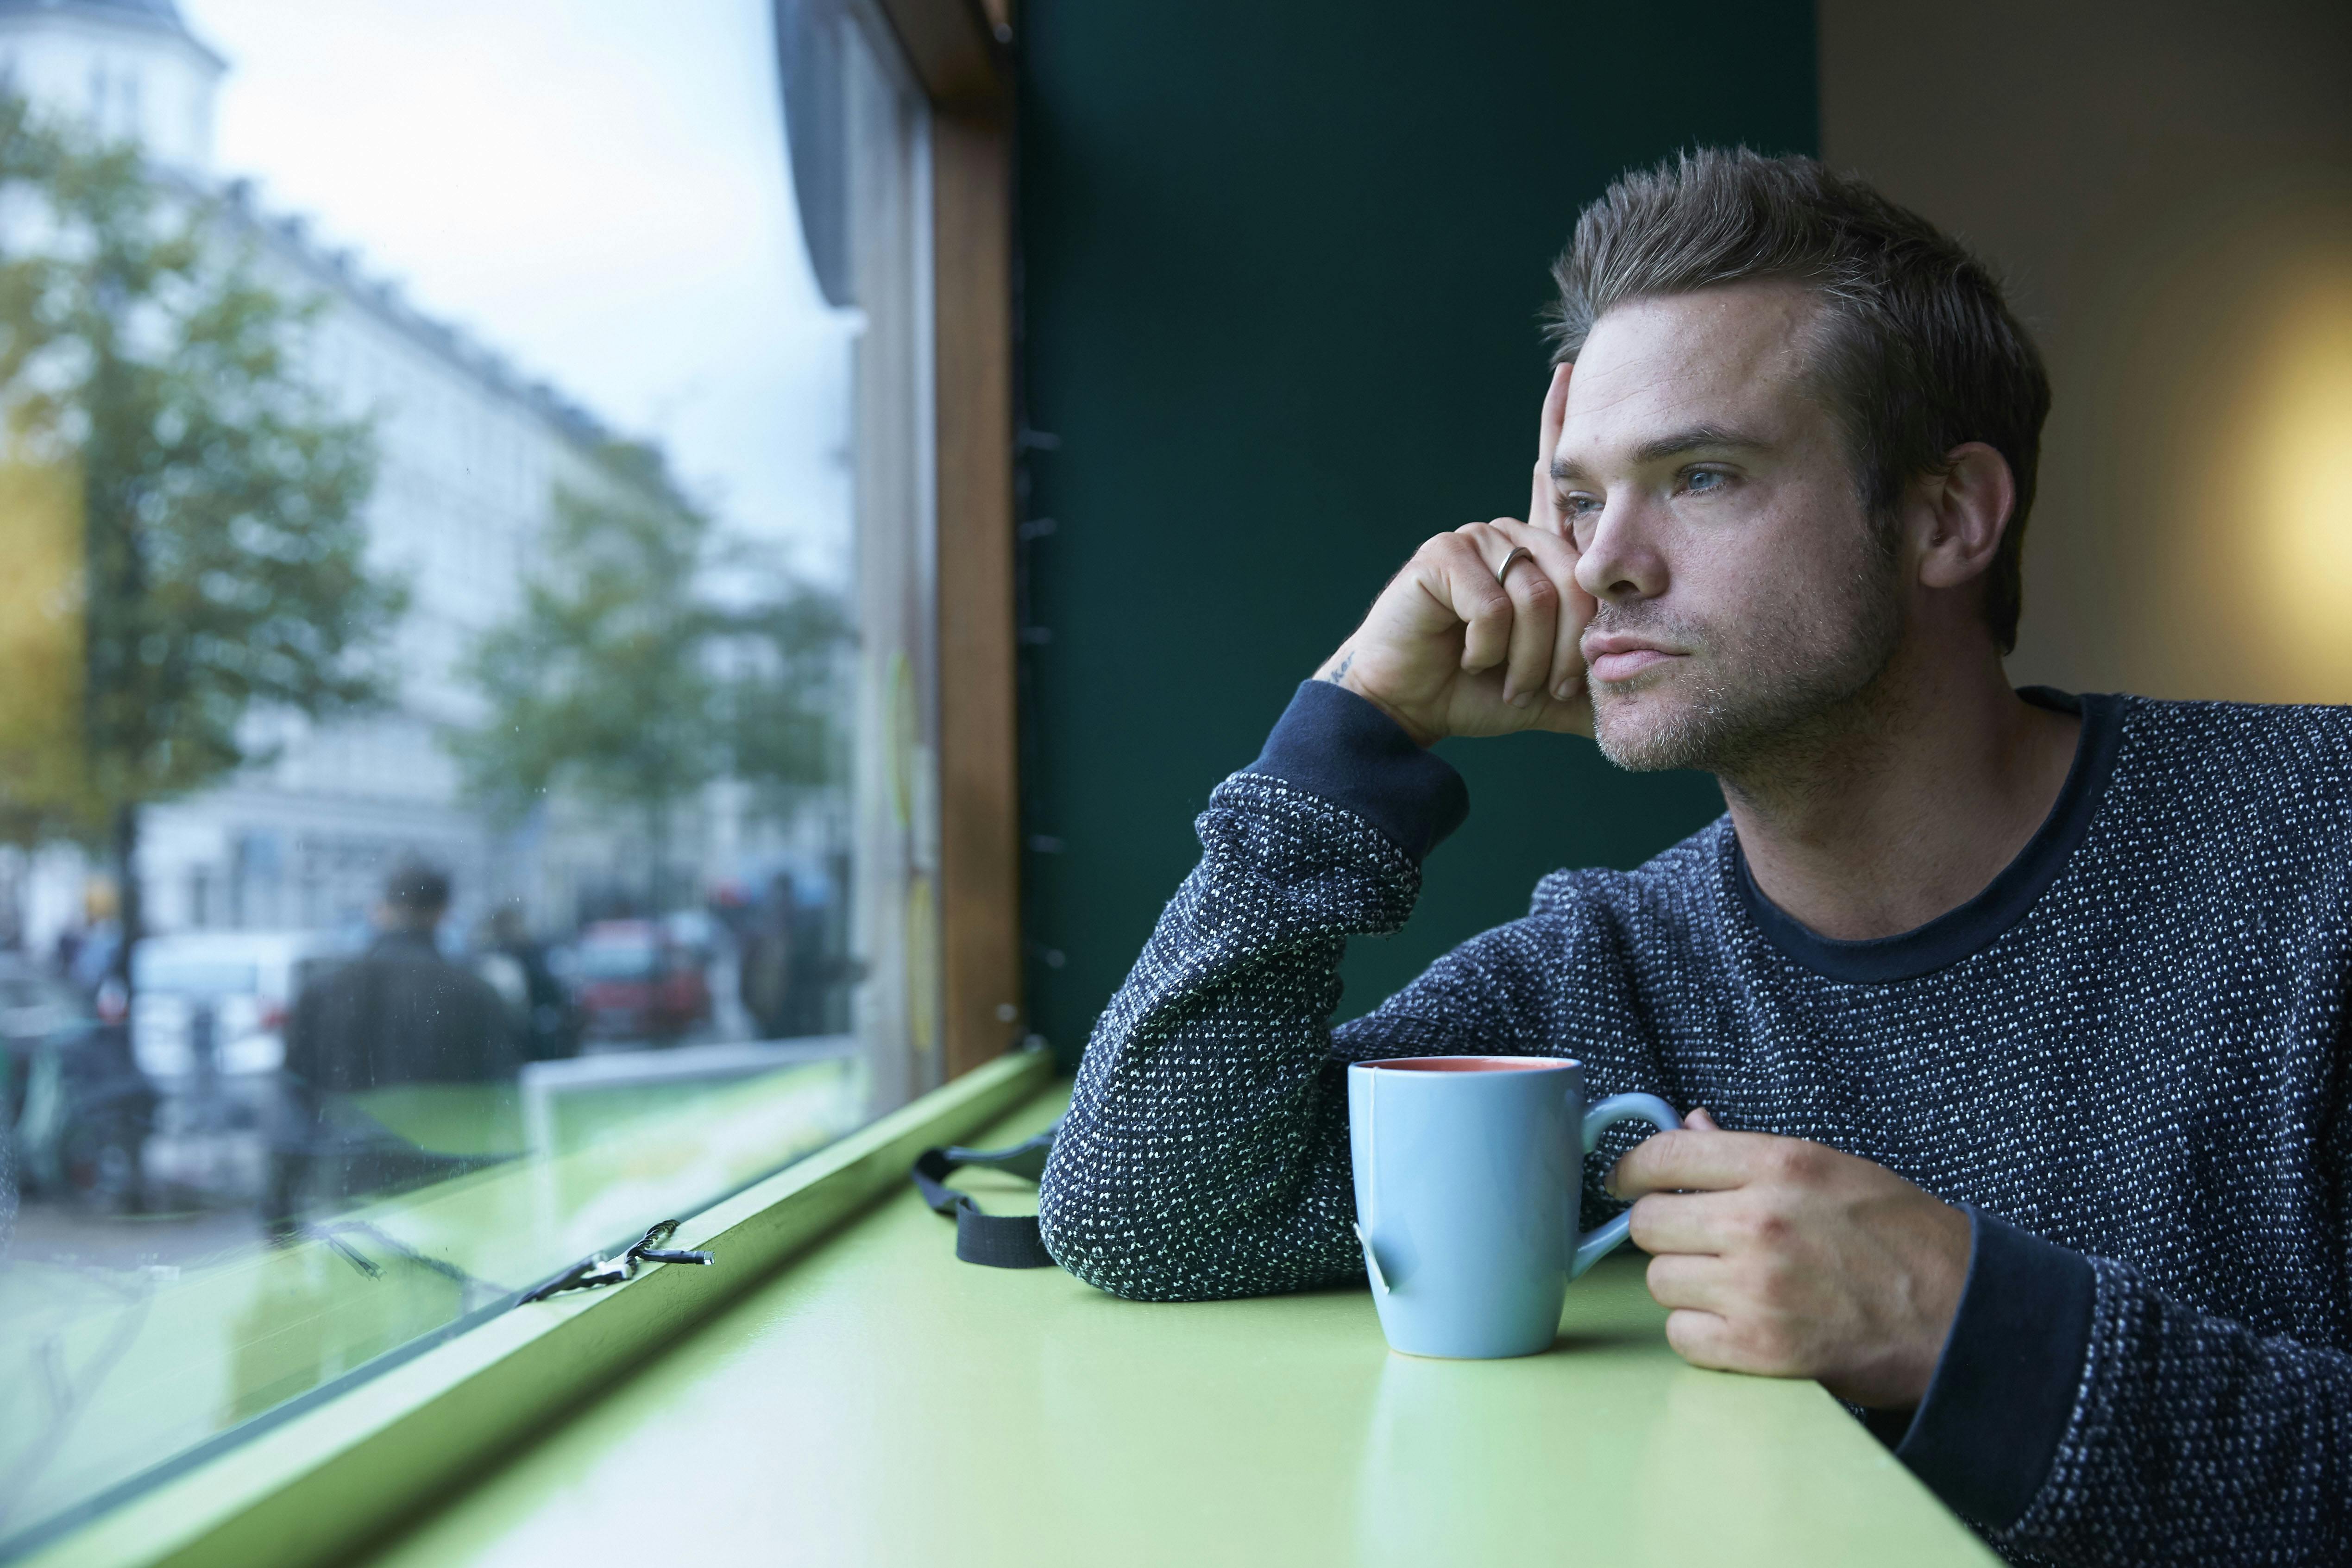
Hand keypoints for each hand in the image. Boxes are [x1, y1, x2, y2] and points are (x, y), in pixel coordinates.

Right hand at [1313, 366, 1594, 745]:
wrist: (1411, 707)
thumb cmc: (1478, 692)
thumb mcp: (1554, 690)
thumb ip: (1598, 681)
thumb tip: (1652, 687)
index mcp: (1534, 553)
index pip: (1555, 483)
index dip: (1558, 427)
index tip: (1566, 372)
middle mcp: (1509, 535)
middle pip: (1576, 578)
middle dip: (1568, 649)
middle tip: (1544, 686)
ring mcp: (1474, 539)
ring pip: (1538, 596)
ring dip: (1527, 657)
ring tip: (1500, 675)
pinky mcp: (1442, 555)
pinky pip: (1494, 603)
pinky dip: (1487, 647)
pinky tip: (1465, 654)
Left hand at [1609, 1108, 1971, 1409]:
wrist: (1963, 1316)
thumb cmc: (1903, 1237)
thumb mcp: (1832, 1169)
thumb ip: (1750, 1152)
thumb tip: (1690, 1125)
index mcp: (1778, 1164)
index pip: (1662, 1154)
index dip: (1633, 1170)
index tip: (1627, 1181)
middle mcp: (1759, 1221)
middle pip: (1649, 1222)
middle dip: (1666, 1231)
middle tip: (1694, 1240)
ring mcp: (1755, 1288)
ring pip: (1658, 1280)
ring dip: (1684, 1284)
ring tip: (1729, 1284)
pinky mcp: (1759, 1349)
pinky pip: (1682, 1336)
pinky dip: (1700, 1334)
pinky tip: (1736, 1324)